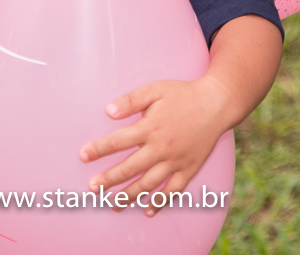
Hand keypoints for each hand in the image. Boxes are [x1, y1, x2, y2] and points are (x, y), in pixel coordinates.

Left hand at [79, 75, 233, 216]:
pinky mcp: (189, 168)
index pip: (118, 141)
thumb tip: (108, 111)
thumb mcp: (156, 89)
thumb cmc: (183, 95)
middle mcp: (162, 147)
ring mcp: (176, 161)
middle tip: (93, 188)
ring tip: (113, 204)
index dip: (99, 149)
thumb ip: (131, 100)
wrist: (216, 104)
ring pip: (149, 184)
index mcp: (151, 127)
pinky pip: (173, 190)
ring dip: (130, 196)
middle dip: (109, 179)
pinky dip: (161, 202)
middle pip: (130, 168)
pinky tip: (148, 210)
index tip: (83, 156)